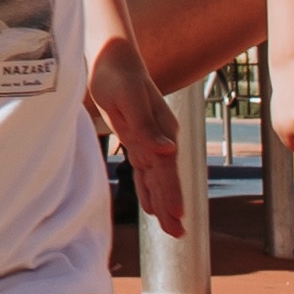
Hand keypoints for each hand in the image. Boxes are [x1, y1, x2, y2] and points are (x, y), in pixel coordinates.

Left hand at [93, 70, 187, 242]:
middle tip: (178, 234)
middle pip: (167, 178)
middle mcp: (161, 138)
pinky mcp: (138, 140)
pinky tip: (152, 206)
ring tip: (172, 229)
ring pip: (158, 179)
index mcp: (162, 131)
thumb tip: (167, 151)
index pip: (167, 169)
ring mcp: (151, 140)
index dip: (172, 193)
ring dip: (164, 203)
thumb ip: (147, 127)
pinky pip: (146, 172)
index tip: (178, 216)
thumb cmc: (119, 76)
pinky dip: (150, 190)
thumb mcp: (129, 99)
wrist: (115, 58)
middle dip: (172, 206)